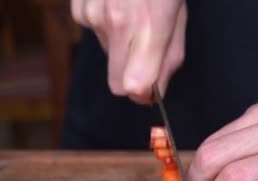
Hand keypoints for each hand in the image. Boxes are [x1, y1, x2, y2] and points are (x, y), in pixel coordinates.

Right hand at [71, 0, 185, 103]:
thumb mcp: (178, 12)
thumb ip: (170, 55)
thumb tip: (156, 90)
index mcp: (149, 26)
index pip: (135, 87)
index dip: (144, 94)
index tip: (153, 89)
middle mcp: (116, 24)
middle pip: (117, 84)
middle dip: (133, 79)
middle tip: (148, 55)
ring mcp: (93, 16)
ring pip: (109, 57)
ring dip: (123, 47)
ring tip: (136, 16)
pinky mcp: (79, 10)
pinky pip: (95, 35)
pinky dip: (108, 28)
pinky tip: (118, 5)